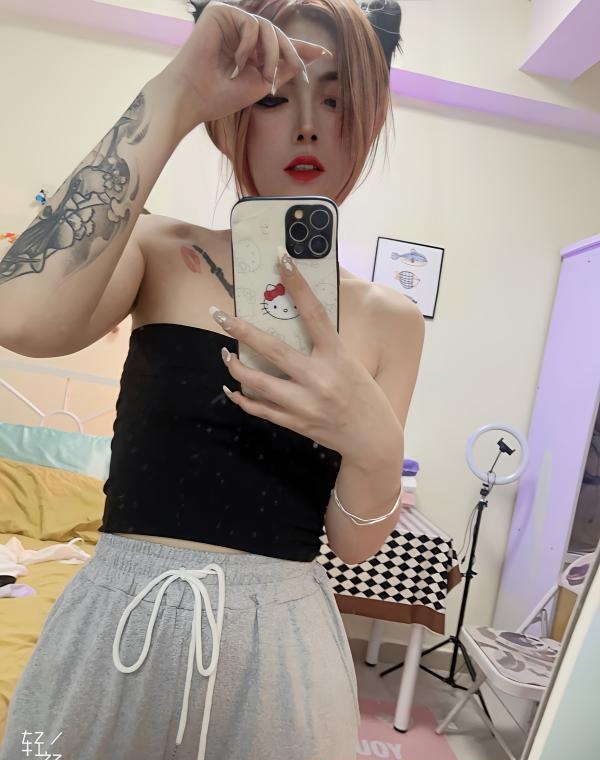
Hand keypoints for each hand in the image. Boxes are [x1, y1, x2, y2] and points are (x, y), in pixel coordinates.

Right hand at [161, 2, 332, 132]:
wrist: (193, 97)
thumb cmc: (220, 97)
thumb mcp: (261, 85)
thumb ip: (282, 69)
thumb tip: (307, 56)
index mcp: (247, 51)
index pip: (277, 45)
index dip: (301, 49)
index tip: (325, 54)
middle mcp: (238, 33)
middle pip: (277, 35)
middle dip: (291, 53)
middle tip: (299, 70)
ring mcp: (229, 21)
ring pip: (268, 28)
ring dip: (273, 53)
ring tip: (264, 75)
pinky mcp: (219, 12)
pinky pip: (251, 23)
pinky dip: (250, 45)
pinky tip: (237, 61)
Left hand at [209, 252, 402, 464]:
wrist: (373, 439)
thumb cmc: (365, 396)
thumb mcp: (352, 363)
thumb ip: (326, 345)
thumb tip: (300, 320)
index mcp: (337, 356)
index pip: (314, 313)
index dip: (298, 284)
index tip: (281, 259)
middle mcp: (319, 378)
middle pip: (273, 349)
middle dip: (241, 330)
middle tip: (218, 315)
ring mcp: (304, 403)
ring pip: (257, 382)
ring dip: (235, 367)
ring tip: (225, 354)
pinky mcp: (295, 423)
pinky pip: (259, 409)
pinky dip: (242, 398)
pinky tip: (231, 388)